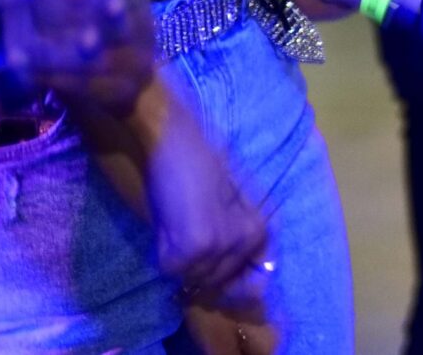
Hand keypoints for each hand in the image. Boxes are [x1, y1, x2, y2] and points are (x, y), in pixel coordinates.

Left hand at [2, 0, 154, 110]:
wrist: (53, 55)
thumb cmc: (61, 7)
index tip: (108, 6)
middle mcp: (143, 22)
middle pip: (125, 32)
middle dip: (100, 37)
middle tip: (80, 43)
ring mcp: (141, 58)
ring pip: (108, 64)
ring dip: (65, 64)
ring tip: (27, 58)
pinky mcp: (129, 89)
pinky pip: (101, 91)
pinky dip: (66, 85)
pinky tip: (38, 77)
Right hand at [141, 98, 268, 313]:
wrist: (172, 140)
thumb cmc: (198, 162)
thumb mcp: (229, 200)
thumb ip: (236, 232)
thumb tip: (242, 271)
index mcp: (256, 227)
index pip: (254, 275)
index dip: (235, 281)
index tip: (219, 274)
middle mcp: (242, 240)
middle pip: (220, 279)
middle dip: (203, 268)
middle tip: (188, 237)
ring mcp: (219, 245)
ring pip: (196, 277)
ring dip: (184, 263)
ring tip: (178, 230)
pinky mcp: (192, 247)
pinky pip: (174, 270)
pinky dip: (166, 256)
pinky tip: (168, 230)